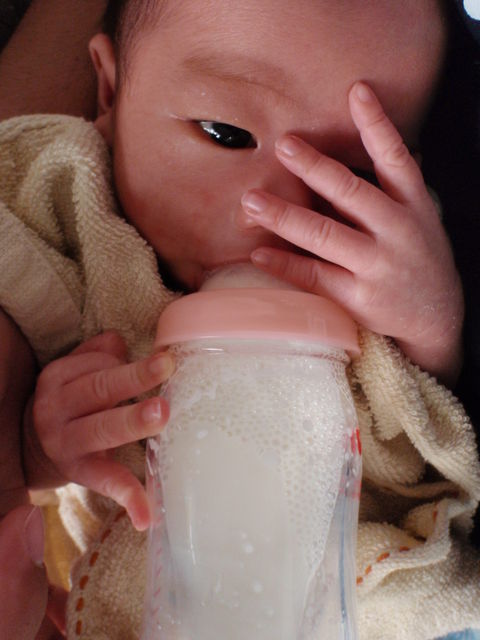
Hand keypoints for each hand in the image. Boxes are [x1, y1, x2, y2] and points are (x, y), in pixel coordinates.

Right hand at [23, 332, 174, 530]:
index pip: (97, 365)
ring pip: (102, 428)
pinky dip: (129, 498)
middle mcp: (57, 409)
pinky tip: (147, 515)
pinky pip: (106, 482)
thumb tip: (120, 341)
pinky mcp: (80, 473)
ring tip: (161, 414)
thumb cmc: (71, 402)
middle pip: (99, 389)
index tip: (165, 360)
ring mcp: (67, 444)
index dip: (128, 363)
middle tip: (166, 366)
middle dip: (133, 378)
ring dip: (132, 421)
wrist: (35, 447)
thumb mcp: (74, 373)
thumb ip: (98, 354)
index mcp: (58, 378)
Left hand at [241, 82, 463, 384]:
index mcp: (413, 204)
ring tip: (251, 200)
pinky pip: (315, 277)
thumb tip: (344, 152)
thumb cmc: (416, 258)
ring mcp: (377, 266)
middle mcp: (397, 231)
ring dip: (285, 216)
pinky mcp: (358, 299)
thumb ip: (386, 189)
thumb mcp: (416, 218)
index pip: (396, 157)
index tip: (356, 90)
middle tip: (284, 144)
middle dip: (315, 167)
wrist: (436, 319)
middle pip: (351, 192)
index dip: (377, 123)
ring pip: (325, 235)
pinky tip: (258, 253)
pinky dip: (285, 264)